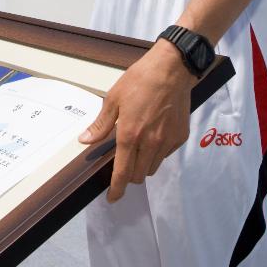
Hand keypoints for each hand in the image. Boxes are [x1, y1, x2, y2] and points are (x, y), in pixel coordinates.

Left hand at [79, 39, 193, 201]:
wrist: (171, 70)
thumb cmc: (141, 80)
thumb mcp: (113, 99)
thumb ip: (101, 125)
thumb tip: (86, 140)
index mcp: (130, 135)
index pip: (123, 173)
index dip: (117, 189)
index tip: (113, 197)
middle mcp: (150, 143)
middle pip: (138, 176)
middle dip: (129, 175)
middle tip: (123, 161)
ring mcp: (167, 142)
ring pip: (153, 168)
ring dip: (143, 164)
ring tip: (138, 145)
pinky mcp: (180, 137)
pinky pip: (166, 155)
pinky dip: (157, 152)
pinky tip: (153, 135)